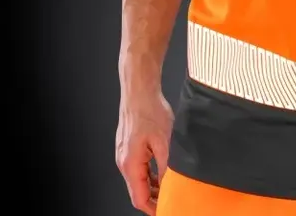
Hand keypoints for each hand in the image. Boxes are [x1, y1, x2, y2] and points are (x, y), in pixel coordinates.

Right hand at [116, 86, 174, 214]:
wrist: (139, 90)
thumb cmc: (149, 110)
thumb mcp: (165, 141)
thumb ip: (167, 167)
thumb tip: (171, 185)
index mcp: (130, 164)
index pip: (140, 198)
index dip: (154, 208)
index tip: (166, 210)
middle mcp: (124, 161)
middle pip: (138, 191)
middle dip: (155, 198)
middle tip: (172, 199)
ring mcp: (124, 153)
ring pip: (138, 179)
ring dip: (153, 185)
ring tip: (170, 187)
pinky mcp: (128, 146)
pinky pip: (138, 167)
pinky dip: (150, 174)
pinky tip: (162, 171)